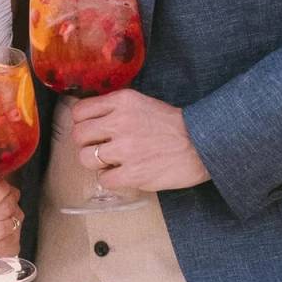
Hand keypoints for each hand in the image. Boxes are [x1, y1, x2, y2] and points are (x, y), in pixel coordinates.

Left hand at [70, 91, 209, 191]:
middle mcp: (119, 123)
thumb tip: (89, 119)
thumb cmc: (173, 125)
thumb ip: (116, 108)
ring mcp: (125, 150)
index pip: (80, 111)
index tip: (91, 130)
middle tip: (100, 148)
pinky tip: (123, 174)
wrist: (202, 144)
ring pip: (85, 159)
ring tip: (112, 162)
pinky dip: (110, 179)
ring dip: (96, 163)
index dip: (82, 123)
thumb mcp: (143, 103)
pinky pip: (103, 179)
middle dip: (86, 144)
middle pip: (78, 136)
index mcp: (122, 101)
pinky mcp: (132, 174)